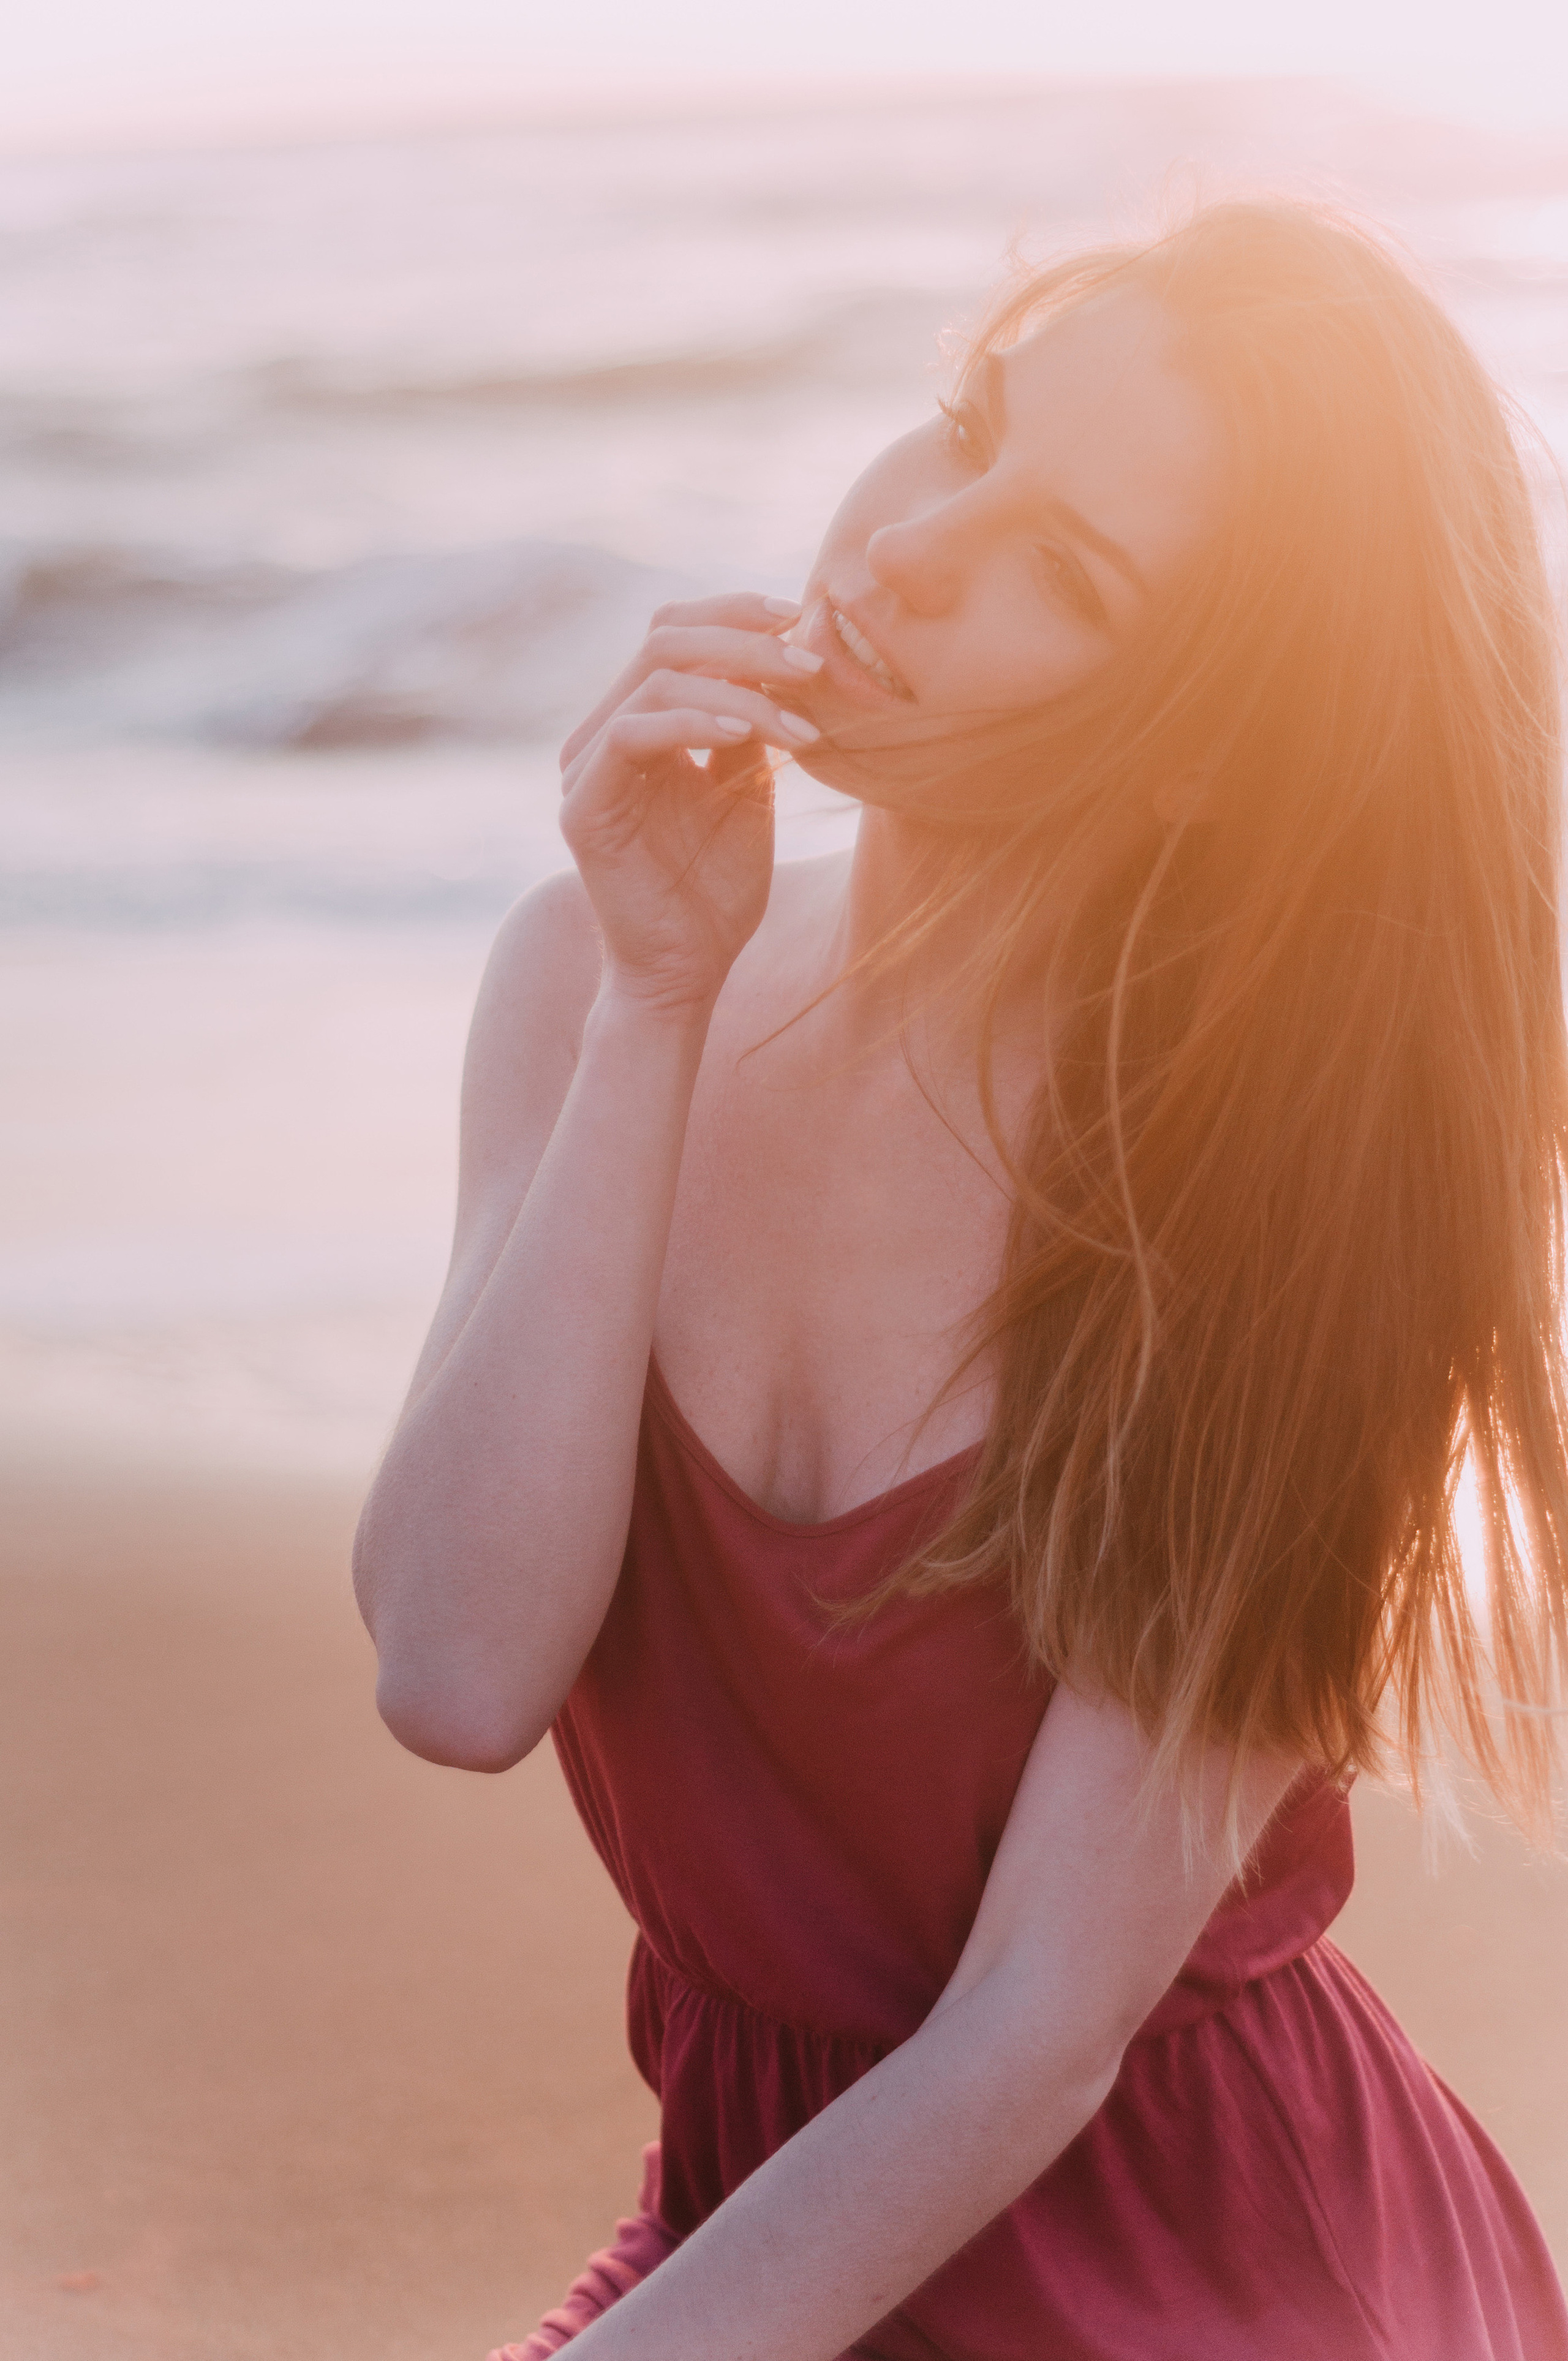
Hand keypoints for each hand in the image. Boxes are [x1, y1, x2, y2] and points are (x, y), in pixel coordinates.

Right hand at [558, 593, 823, 1018]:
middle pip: (664, 639)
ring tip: (799, 721)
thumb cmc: (717, 889)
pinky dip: (692, 722)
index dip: (736, 613)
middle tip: (811, 666)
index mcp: (638, 722)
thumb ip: (751, 726)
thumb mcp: (747, 790)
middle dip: (747, 643)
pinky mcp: (582, 806)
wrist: (688, 971)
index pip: (676, 632)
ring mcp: (584, 767)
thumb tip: (782, 657)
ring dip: (738, 689)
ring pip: (654, 678)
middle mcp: (602, 734)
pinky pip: (631, 734)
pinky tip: (746, 736)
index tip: (803, 620)